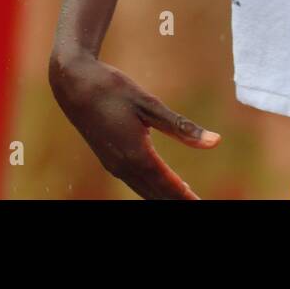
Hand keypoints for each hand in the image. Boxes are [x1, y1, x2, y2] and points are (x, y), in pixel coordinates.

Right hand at [48, 50, 219, 198]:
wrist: (73, 84)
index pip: (167, 184)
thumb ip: (182, 127)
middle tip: (198, 204)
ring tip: (187, 199)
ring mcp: (113, 164)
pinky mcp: (109, 158)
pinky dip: (152, 188)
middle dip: (177, 199)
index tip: (200, 204)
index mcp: (136, 154)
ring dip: (165, 196)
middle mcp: (123, 165)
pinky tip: (163, 186)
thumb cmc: (113, 90)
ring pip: (144, 189)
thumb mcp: (150, 104)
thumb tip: (215, 142)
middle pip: (156, 192)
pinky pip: (135, 181)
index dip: (185, 196)